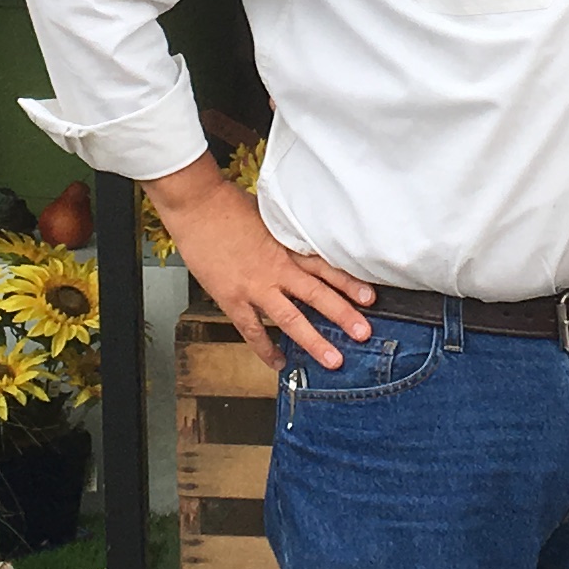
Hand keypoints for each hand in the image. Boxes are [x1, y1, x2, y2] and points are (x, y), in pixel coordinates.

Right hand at [148, 157, 375, 368]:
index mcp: (288, 246)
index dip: (349, 283)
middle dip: (343, 316)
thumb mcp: (270, 215)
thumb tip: (304, 242)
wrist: (198, 206)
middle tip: (364, 333)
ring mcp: (255, 287)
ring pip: (291, 318)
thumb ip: (288, 235)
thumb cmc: (230, 205)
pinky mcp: (232, 299)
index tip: (370, 298)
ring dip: (314, 340)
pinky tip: (279, 364)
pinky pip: (253, 330)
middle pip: (317, 295)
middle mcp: (277, 269)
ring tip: (334, 360)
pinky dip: (265, 349)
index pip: (325, 267)